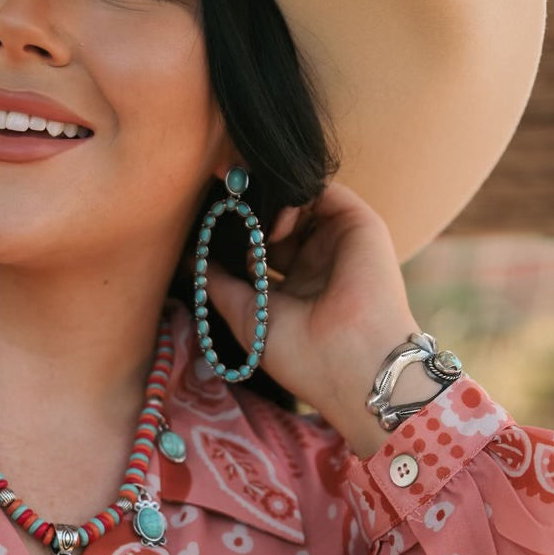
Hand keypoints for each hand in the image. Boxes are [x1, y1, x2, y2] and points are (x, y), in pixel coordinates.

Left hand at [206, 179, 433, 454]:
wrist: (352, 362)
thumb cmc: (302, 354)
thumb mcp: (248, 318)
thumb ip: (220, 286)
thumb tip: (193, 260)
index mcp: (295, 286)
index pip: (261, 247)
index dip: (237, 234)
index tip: (207, 223)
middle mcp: (318, 260)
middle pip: (280, 219)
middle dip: (250, 210)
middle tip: (220, 204)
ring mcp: (339, 241)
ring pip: (301, 202)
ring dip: (271, 203)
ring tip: (249, 219)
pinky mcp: (360, 225)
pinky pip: (326, 191)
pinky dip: (297, 195)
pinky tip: (276, 222)